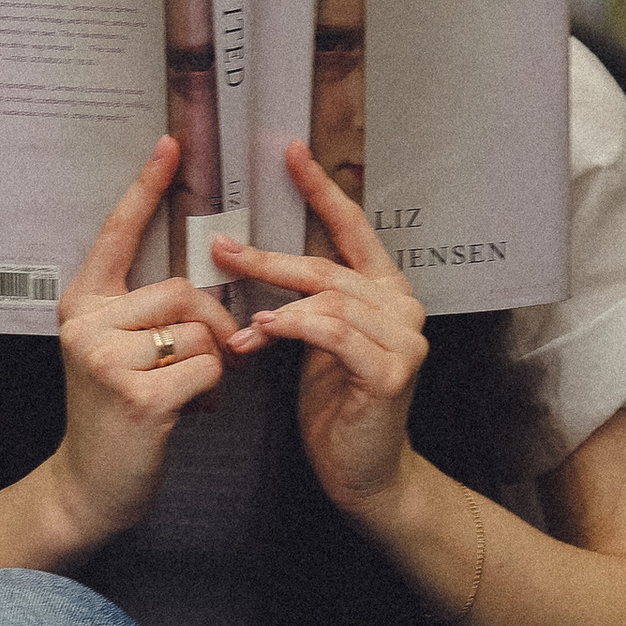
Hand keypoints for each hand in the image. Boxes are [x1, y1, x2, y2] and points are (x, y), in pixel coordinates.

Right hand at [46, 137, 240, 549]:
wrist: (89, 487)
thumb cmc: (119, 415)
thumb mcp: (119, 351)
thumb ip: (147, 311)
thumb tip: (207, 282)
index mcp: (82, 302)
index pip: (117, 232)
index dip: (146, 186)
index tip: (170, 143)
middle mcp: (86, 322)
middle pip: (184, 289)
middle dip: (214, 326)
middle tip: (210, 363)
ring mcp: (105, 358)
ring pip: (201, 330)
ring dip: (215, 365)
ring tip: (190, 394)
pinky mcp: (135, 395)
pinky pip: (207, 367)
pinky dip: (214, 391)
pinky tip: (190, 413)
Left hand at [214, 142, 427, 520]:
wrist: (364, 472)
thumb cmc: (337, 405)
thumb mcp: (317, 342)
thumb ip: (306, 302)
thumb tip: (251, 260)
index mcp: (386, 291)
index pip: (353, 229)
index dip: (321, 190)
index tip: (290, 153)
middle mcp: (404, 306)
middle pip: (327, 267)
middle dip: (268, 259)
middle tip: (220, 248)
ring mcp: (405, 338)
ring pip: (328, 299)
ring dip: (274, 306)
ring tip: (237, 325)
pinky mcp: (391, 371)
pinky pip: (333, 334)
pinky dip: (293, 329)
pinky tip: (261, 335)